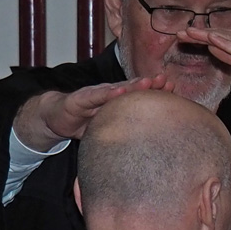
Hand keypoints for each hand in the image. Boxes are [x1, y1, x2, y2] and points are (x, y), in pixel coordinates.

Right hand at [12, 75, 169, 150]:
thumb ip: (127, 132)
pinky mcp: (81, 98)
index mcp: (120, 102)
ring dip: (133, 85)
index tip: (174, 90)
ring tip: (148, 82)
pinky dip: (108, 93)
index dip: (157, 92)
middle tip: (167, 81)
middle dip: (151, 84)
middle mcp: (110, 95)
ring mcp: (96, 94)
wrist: (56, 118)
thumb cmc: (87, 123)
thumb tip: (151, 148)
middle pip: (133, 88)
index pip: (141, 95)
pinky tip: (119, 91)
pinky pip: (96, 95)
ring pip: (117, 88)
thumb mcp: (110, 128)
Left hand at [177, 28, 230, 98]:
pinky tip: (211, 38)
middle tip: (178, 32)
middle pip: (220, 34)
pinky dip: (224, 42)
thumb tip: (213, 48)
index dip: (202, 36)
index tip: (185, 35)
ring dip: (206, 34)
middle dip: (199, 33)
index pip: (221, 38)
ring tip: (188, 33)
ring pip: (227, 38)